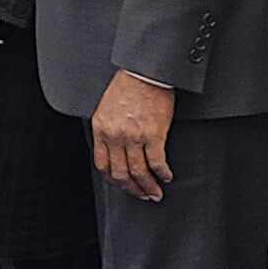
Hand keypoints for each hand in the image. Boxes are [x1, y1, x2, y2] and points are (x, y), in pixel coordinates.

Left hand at [91, 71, 175, 200]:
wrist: (144, 73)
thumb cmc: (127, 87)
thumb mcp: (106, 108)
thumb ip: (108, 129)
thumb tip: (114, 150)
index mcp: (101, 129)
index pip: (102, 164)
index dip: (113, 179)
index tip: (122, 185)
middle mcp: (115, 136)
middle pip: (121, 173)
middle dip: (132, 189)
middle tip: (142, 196)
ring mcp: (134, 137)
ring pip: (139, 172)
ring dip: (148, 187)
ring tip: (155, 193)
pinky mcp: (153, 135)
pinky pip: (157, 162)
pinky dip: (162, 173)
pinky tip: (166, 176)